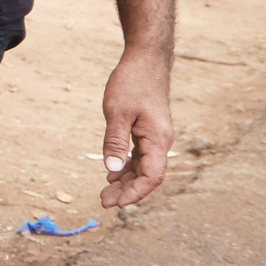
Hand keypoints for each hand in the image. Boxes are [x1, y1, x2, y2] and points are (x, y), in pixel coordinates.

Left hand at [98, 50, 172, 208]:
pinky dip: (127, 165)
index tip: (117, 203)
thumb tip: (111, 169)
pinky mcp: (149, 130)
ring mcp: (156, 136)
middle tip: (104, 201)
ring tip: (106, 192)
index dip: (136, 193)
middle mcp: (161, 141)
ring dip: (126, 180)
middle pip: (148, 175)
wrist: (145, 61)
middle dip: (127, 191)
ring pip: (143, 166)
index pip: (152, 176)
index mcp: (158, 139)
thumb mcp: (117, 112)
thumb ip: (115, 141)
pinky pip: (140, 155)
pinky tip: (113, 173)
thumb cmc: (132, 83)